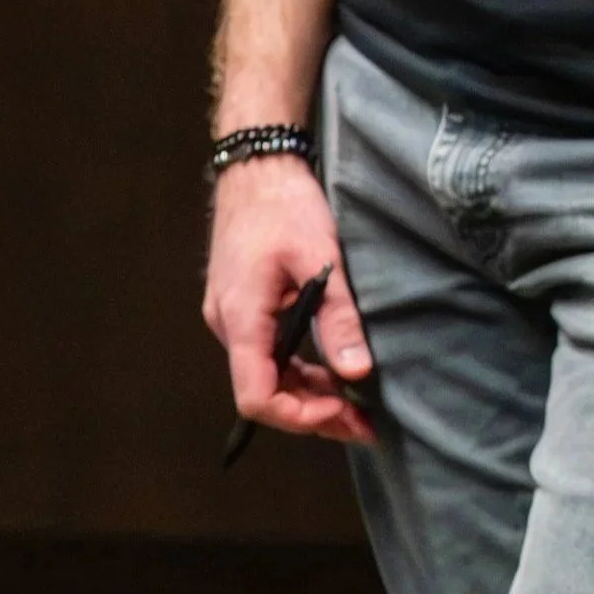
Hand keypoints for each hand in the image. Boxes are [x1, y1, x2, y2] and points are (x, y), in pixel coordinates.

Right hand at [202, 157, 373, 444]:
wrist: (257, 167)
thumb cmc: (284, 205)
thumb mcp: (321, 259)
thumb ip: (339, 319)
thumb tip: (357, 373)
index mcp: (241, 318)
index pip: (257, 396)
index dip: (299, 416)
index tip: (342, 411)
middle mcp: (228, 326)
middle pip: (265, 392)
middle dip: (314, 413)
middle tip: (365, 426)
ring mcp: (232, 318)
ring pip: (268, 375)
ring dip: (309, 395)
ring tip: (356, 408)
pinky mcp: (243, 309)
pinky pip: (268, 353)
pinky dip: (300, 370)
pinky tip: (332, 373)